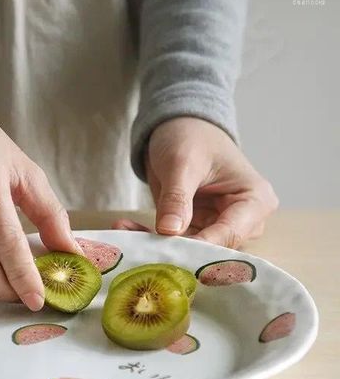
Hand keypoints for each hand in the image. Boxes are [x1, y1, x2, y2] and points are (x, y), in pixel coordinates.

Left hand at [114, 117, 278, 247]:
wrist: (179, 126)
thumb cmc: (191, 135)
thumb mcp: (182, 163)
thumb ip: (177, 197)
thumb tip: (169, 230)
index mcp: (255, 201)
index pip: (230, 234)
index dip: (200, 247)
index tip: (167, 251)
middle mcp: (243, 220)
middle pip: (212, 248)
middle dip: (175, 250)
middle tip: (141, 247)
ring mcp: (218, 227)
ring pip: (188, 249)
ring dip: (156, 245)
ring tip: (123, 232)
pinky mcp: (195, 229)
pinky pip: (173, 242)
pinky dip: (148, 237)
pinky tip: (124, 228)